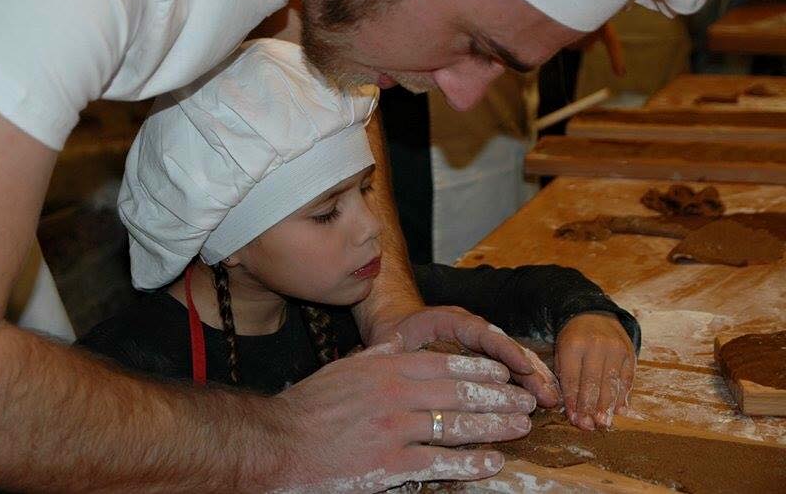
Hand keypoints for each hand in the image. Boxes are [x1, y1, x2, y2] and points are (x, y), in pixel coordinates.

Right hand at [269, 337, 534, 491]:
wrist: (279, 442)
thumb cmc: (308, 406)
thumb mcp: (343, 368)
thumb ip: (376, 355)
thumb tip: (398, 341)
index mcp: (385, 367)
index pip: (444, 363)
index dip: (480, 368)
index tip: (505, 371)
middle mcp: (394, 393)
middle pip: (459, 391)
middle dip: (498, 395)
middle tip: (526, 399)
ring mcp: (394, 428)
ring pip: (455, 424)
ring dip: (494, 425)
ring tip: (520, 426)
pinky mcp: (389, 463)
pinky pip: (439, 462)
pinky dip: (469, 461)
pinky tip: (492, 461)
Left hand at [369, 306, 561, 408]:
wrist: (399, 323)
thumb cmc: (395, 333)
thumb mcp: (393, 341)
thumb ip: (397, 349)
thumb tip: (394, 354)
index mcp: (452, 321)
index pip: (483, 334)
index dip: (504, 350)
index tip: (522, 367)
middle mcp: (473, 330)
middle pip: (507, 349)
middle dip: (529, 371)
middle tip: (549, 395)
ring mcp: (482, 344)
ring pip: (514, 358)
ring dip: (533, 378)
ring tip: (553, 400)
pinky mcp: (486, 359)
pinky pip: (511, 368)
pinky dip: (527, 382)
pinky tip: (542, 399)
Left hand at [554, 312, 635, 429]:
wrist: (593, 314)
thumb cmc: (573, 339)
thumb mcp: (561, 351)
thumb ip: (565, 376)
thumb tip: (573, 408)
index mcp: (573, 345)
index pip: (572, 378)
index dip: (574, 401)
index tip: (575, 419)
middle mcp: (596, 346)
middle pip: (593, 382)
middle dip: (591, 407)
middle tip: (589, 427)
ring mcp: (615, 349)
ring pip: (612, 382)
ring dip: (608, 406)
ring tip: (604, 423)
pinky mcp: (629, 353)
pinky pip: (627, 378)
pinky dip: (623, 396)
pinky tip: (620, 410)